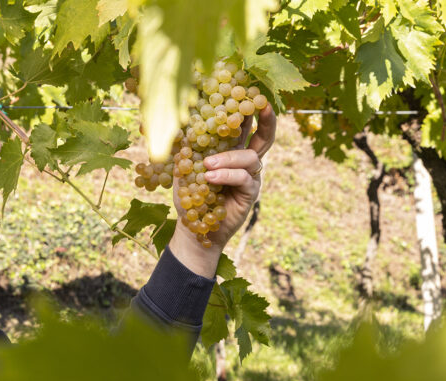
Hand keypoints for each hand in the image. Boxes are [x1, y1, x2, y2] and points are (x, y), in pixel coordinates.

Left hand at [168, 104, 276, 276]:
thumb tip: (178, 120)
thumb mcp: (184, 167)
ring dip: (228, 157)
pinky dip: (227, 175)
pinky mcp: (250, 193)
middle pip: (264, 136)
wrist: (194, 226)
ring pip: (250, 157)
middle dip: (267, 119)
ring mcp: (250, 176)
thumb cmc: (190, 195)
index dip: (247, 108)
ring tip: (208, 164)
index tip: (248, 89)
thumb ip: (186, 147)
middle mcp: (245, 160)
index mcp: (231, 149)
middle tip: (263, 104)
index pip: (243, 125)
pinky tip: (211, 176)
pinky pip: (243, 178)